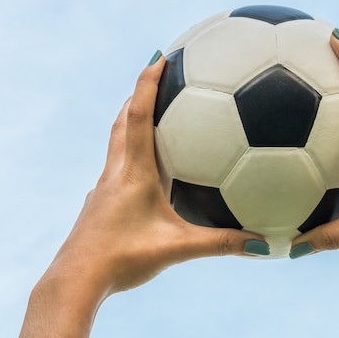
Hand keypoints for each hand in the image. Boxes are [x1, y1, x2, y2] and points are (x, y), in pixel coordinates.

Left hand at [10, 52, 268, 337]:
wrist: (75, 281)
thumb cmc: (122, 260)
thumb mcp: (177, 249)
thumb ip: (221, 244)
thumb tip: (263, 244)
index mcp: (133, 173)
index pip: (138, 115)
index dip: (148, 83)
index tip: (160, 56)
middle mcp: (115, 173)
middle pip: (123, 120)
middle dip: (139, 93)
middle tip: (157, 73)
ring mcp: (104, 187)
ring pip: (116, 141)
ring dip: (131, 118)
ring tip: (151, 109)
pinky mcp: (100, 203)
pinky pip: (116, 165)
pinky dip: (130, 151)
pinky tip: (144, 168)